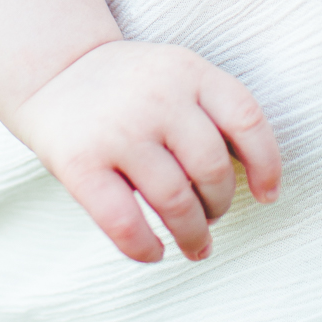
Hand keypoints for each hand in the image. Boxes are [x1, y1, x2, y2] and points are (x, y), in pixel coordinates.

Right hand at [9, 40, 280, 264]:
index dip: (266, 164)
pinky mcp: (80, 163)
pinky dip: (144, 248)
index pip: (247, 119)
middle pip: (212, 169)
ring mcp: (118, 130)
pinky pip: (123, 222)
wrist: (54, 70)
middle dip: (220, 205)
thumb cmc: (132, 86)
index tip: (267, 195)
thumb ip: (211, 112)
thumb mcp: (177, 74)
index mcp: (189, 71)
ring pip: (175, 201)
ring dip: (192, 233)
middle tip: (212, 216)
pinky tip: (154, 252)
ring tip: (194, 244)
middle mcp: (157, 96)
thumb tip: (256, 180)